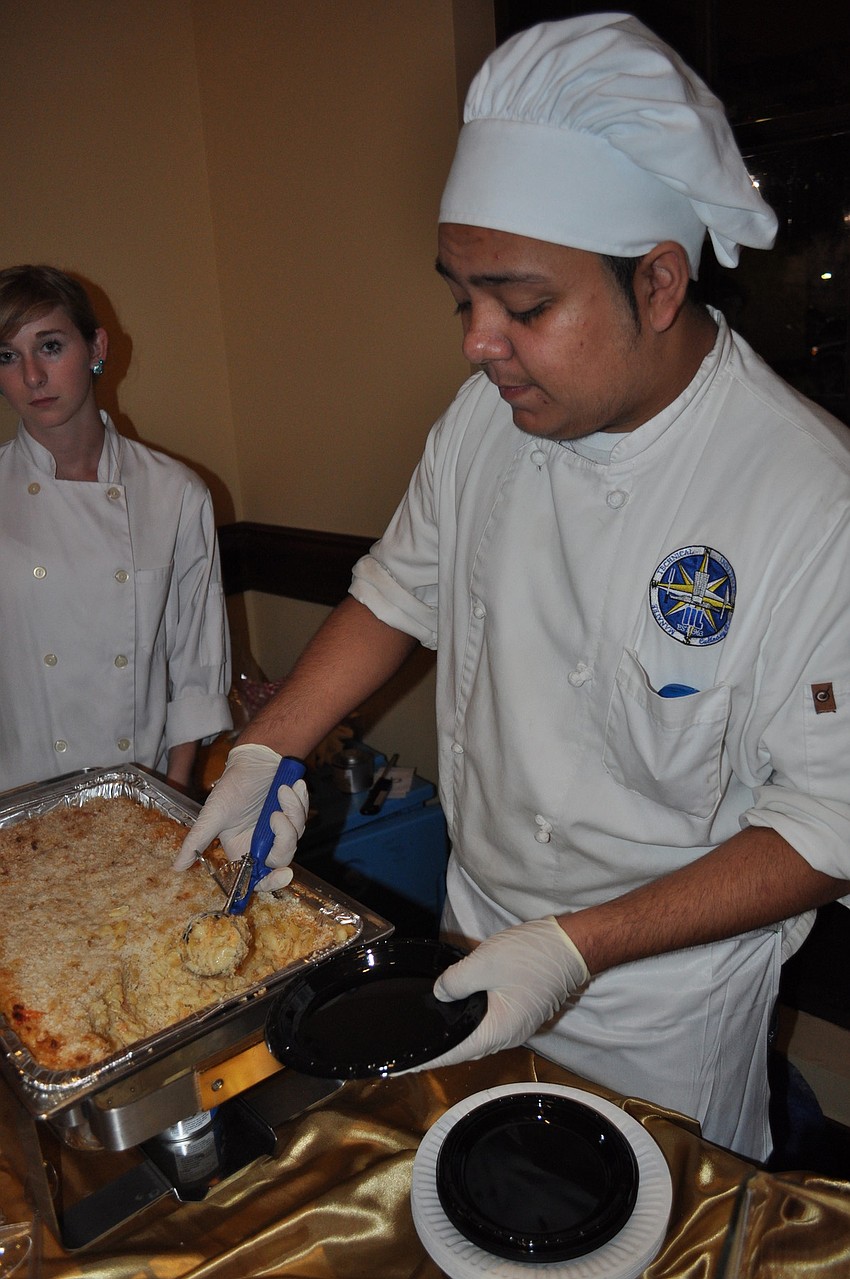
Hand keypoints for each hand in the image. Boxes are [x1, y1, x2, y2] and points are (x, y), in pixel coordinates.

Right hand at [173, 743, 308, 891]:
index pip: (259, 878)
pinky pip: (303, 816)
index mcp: (243, 850)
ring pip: (296, 836)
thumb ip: (196, 841)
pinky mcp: (294, 815)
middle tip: (277, 814)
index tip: (283, 874)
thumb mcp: (212, 815)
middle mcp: (262, 844)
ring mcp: (280, 830)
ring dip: (292, 812)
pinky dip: (299, 801)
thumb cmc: (231, 787)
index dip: (272, 882)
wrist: (254, 760)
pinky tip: (292, 786)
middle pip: (282, 858)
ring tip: (282, 790)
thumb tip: (176, 867)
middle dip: (284, 837)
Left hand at [415, 917, 588, 1070]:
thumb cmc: (532, 956)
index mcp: (498, 1031)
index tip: (405, 1066)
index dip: (428, 1059)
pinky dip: (471, 1024)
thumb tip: (440, 994)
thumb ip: (455, 981)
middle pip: (467, 1049)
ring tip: (433, 1035)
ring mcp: (517, 1026)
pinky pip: (490, 1025)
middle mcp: (508, 1036)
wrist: (569, 947)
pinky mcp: (521, 1013)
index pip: (454, 1052)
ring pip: (479, 1038)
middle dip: (440, 1050)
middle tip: (414, 1051)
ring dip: (457, 1037)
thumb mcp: (484, 964)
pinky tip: (460, 1014)